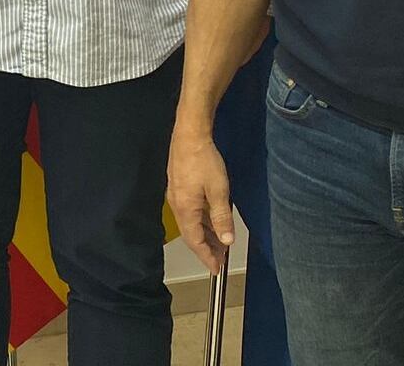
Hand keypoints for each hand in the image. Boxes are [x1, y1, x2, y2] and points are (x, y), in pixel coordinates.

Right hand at [167, 127, 235, 274]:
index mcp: (185, 210)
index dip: (206, 256)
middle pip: (191, 234)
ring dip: (205, 235)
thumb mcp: (219, 191)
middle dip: (206, 248)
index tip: (216, 269)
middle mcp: (177, 206)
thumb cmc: (204, 162)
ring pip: (191, 223)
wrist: (189, 134)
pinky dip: (202, 221)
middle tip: (220, 259)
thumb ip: (222, 217)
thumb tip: (227, 241)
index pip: (195, 241)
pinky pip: (190, 212)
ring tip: (219, 243)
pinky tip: (211, 221)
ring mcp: (176, 196)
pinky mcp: (179, 187)